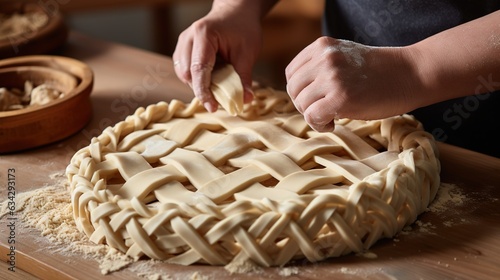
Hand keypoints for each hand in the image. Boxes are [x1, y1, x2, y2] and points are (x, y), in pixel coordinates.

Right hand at [173, 4, 262, 111]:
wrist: (235, 13)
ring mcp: (182, 43)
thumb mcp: (248, 52)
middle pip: (187, 74)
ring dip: (197, 85)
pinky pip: (183, 70)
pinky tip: (210, 80)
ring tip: (217, 87)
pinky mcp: (182, 49)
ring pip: (183, 74)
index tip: (213, 107)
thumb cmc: (242, 28)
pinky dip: (195, 79)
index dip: (204, 92)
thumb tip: (246, 100)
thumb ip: (244, 77)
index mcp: (203, 35)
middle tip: (221, 99)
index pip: (198, 69)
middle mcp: (188, 38)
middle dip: (201, 89)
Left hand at [285, 37, 419, 131]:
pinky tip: (334, 122)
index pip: (291, 73)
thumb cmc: (378, 72)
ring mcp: (332, 76)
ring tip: (333, 115)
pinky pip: (312, 116)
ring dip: (314, 115)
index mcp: (322, 46)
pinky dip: (320, 124)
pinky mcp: (340, 97)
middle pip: (293, 89)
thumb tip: (297, 94)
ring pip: (301, 104)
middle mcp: (324, 58)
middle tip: (325, 109)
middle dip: (305, 104)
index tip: (318, 98)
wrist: (411, 74)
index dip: (301, 91)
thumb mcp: (343, 58)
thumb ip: (320, 68)